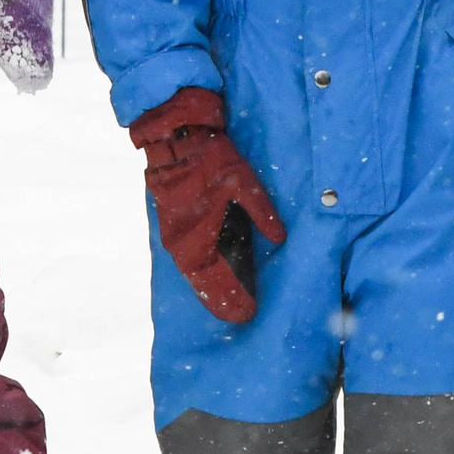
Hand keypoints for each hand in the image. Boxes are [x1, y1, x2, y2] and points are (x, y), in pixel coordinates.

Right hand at [130, 88, 284, 325]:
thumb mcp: (243, 184)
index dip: (230, 299)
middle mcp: (181, 243)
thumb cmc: (209, 159)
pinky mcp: (173, 223)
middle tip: (237, 317)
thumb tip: (279, 238)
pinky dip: (201, 271)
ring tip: (225, 302)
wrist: (174, 136)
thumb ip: (262, 214)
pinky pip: (188, 256)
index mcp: (197, 238)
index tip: (245, 315)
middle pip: (201, 282)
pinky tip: (211, 272)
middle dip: (219, 300)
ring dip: (209, 287)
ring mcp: (174, 234)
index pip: (214, 281)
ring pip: (193, 271)